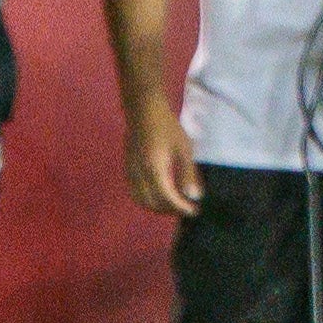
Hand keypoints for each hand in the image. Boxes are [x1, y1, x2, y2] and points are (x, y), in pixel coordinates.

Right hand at [126, 100, 203, 218]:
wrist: (143, 111)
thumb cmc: (167, 127)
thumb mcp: (183, 148)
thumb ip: (188, 173)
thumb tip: (194, 196)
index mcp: (154, 169)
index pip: (167, 198)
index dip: (181, 208)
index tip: (195, 211)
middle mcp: (139, 174)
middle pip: (152, 203)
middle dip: (170, 210)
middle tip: (188, 209)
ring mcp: (130, 172)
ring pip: (141, 200)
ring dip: (158, 207)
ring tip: (176, 204)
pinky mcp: (128, 169)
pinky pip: (135, 192)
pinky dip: (149, 199)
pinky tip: (162, 194)